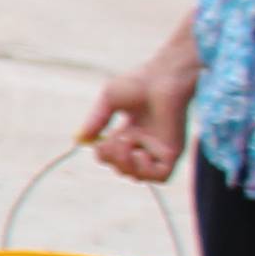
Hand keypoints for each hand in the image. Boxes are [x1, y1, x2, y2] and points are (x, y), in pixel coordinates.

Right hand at [85, 45, 197, 184]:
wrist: (163, 78)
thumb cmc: (139, 82)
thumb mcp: (108, 100)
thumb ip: (96, 120)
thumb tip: (81, 139)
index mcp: (132, 131)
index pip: (113, 155)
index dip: (103, 153)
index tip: (100, 140)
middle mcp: (146, 143)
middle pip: (122, 168)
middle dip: (111, 158)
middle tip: (114, 140)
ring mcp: (159, 149)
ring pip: (138, 176)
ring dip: (124, 164)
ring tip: (126, 143)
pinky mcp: (173, 152)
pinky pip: (160, 177)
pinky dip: (145, 171)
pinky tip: (141, 153)